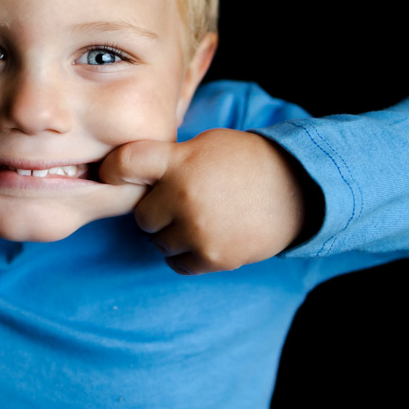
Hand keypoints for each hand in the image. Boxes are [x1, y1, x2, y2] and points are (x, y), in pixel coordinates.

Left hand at [98, 129, 308, 274]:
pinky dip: (185, 255)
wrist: (297, 190)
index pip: (127, 164)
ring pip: (159, 242)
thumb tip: (131, 175)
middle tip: (177, 203)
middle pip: (142, 215)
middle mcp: (184, 196)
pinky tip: (201, 238)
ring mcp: (198, 230)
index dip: (112, 170)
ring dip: (171, 234)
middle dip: (156, 211)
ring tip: (198, 219)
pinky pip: (177, 263)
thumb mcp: (207, 144)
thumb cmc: (246, 162)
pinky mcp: (214, 257)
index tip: (111, 176)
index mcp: (181, 162)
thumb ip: (171, 158)